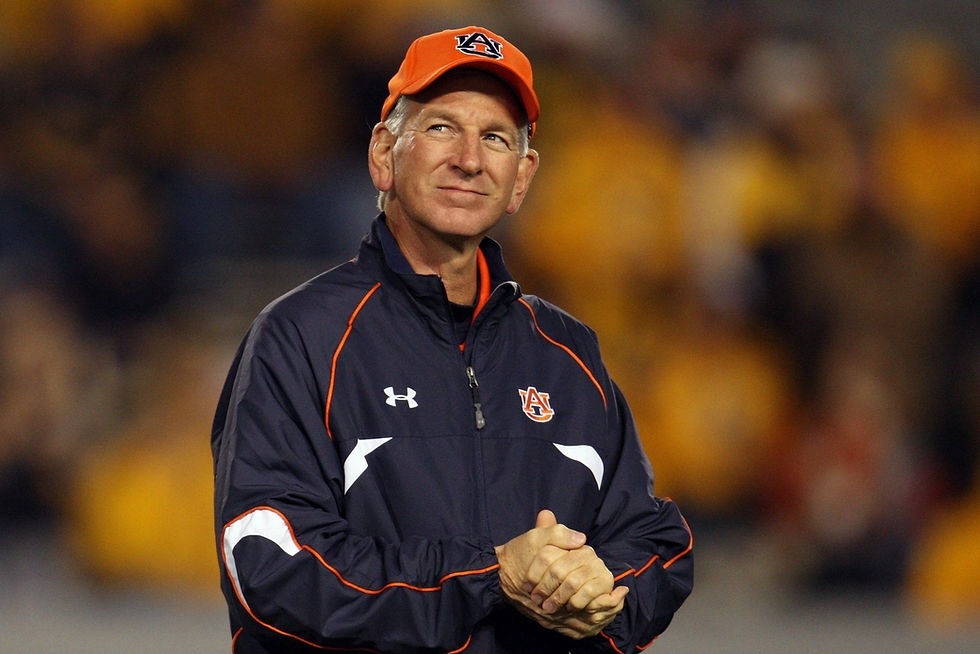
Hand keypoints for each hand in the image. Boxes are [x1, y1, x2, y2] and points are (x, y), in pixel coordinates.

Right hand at [495, 510, 627, 637]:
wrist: (495, 573)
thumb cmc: (517, 554)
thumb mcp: (534, 537)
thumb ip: (558, 534)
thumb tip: (581, 538)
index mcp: (553, 583)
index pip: (586, 595)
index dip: (606, 594)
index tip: (621, 588)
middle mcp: (551, 604)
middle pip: (586, 615)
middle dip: (607, 610)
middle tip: (620, 601)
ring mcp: (548, 615)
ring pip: (579, 626)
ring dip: (599, 621)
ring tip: (613, 612)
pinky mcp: (544, 620)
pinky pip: (569, 631)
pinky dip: (585, 629)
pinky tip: (595, 622)